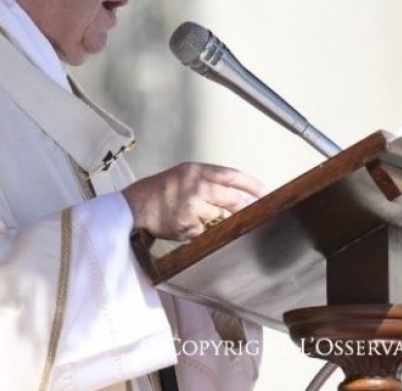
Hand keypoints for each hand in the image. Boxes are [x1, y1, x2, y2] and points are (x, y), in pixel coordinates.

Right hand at [122, 163, 267, 240]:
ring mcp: (191, 205)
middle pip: (232, 198)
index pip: (232, 175)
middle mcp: (195, 185)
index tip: (266, 192)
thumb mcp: (184, 175)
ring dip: (217, 221)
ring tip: (203, 219)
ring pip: (220, 217)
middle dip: (242, 208)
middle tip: (249, 214)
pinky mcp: (187, 225)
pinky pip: (205, 232)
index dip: (253, 184)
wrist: (135, 206)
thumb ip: (208, 180)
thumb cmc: (161, 191)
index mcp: (196, 170)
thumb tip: (238, 195)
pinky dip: (202, 232)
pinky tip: (189, 227)